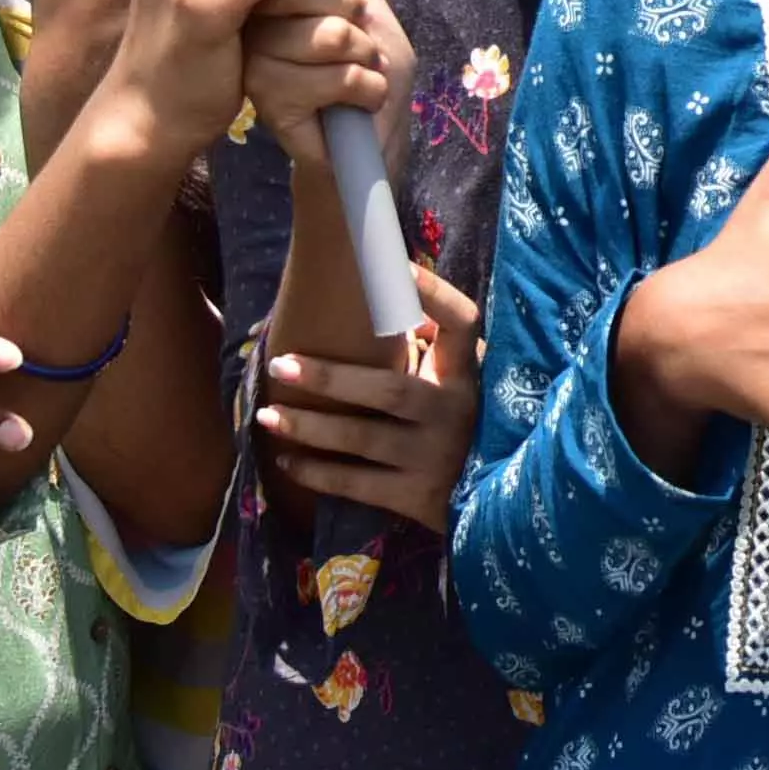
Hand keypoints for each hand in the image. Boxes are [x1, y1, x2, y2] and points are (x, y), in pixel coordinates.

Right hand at [245, 0, 410, 176]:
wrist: (370, 144)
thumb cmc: (369, 67)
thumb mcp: (361, 1)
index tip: (349, 11)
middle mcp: (251, 14)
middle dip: (356, 20)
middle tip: (358, 48)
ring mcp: (255, 56)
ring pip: (329, 34)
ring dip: (366, 58)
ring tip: (360, 74)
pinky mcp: (268, 98)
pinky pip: (332, 76)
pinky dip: (367, 89)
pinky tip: (358, 102)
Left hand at [260, 264, 483, 525]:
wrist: (500, 502)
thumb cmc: (469, 427)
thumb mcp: (466, 383)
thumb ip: (437, 348)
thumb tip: (395, 295)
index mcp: (466, 375)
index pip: (461, 322)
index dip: (433, 294)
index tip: (395, 267)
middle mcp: (453, 412)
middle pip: (389, 388)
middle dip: (330, 376)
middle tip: (281, 363)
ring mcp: (435, 457)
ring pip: (363, 437)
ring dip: (310, 426)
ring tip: (268, 416)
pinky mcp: (417, 497)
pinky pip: (358, 484)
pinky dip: (318, 474)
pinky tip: (287, 462)